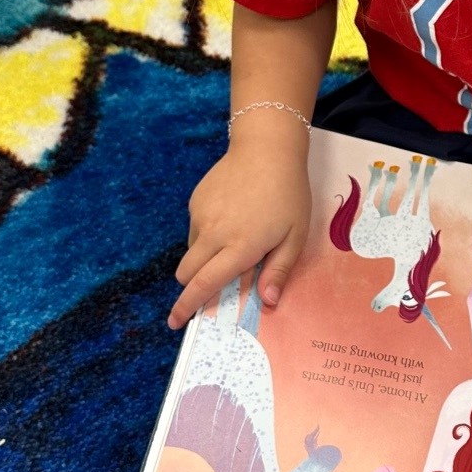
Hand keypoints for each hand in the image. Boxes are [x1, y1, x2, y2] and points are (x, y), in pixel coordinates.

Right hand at [169, 127, 312, 329]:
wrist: (266, 149)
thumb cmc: (288, 195)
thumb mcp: (295, 236)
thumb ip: (279, 270)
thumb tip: (269, 301)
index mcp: (239, 248)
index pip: (205, 285)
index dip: (188, 307)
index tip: (176, 322)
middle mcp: (213, 235)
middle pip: (187, 273)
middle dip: (193, 285)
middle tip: (213, 283)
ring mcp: (201, 216)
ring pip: (191, 251)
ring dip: (204, 258)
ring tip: (236, 239)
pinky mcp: (195, 201)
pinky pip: (195, 229)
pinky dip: (207, 234)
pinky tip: (231, 216)